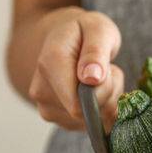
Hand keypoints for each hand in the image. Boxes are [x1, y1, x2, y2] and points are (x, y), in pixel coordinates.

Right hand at [27, 7, 123, 131]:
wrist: (65, 41)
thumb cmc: (84, 32)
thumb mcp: (98, 29)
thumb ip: (96, 51)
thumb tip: (92, 79)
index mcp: (49, 65)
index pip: (78, 103)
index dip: (103, 89)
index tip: (105, 68)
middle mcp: (42, 92)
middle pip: (90, 112)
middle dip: (109, 92)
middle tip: (105, 69)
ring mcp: (49, 110)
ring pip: (97, 119)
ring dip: (109, 99)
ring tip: (98, 77)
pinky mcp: (62, 121)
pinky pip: (97, 124)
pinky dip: (104, 107)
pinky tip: (94, 89)